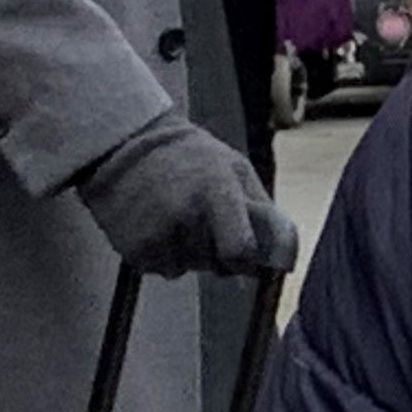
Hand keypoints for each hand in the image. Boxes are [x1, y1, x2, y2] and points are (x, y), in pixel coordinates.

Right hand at [72, 112, 299, 277]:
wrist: (126, 143)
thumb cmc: (189, 155)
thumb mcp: (235, 168)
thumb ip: (262, 209)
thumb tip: (284, 253)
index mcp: (217, 193)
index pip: (239, 251)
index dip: (246, 261)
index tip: (244, 255)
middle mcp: (186, 215)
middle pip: (215, 265)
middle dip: (217, 254)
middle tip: (203, 222)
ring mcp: (157, 233)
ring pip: (188, 269)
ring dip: (188, 254)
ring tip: (177, 218)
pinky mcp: (134, 248)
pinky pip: (161, 269)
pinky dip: (163, 255)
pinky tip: (157, 226)